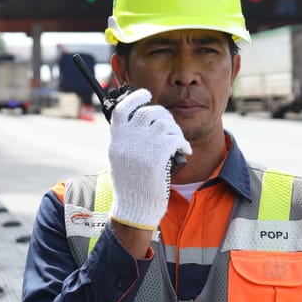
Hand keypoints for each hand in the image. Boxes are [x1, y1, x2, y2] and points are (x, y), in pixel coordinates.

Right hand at [107, 88, 191, 231]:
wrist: (134, 208)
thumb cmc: (131, 186)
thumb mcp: (121, 159)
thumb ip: (127, 140)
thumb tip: (141, 121)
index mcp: (117, 140)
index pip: (123, 109)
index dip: (135, 98)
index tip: (145, 93)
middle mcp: (127, 140)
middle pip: (149, 113)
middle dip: (164, 116)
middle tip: (169, 126)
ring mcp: (142, 147)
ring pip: (165, 123)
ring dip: (175, 130)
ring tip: (176, 140)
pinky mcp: (157, 156)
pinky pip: (175, 138)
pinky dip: (182, 142)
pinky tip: (184, 149)